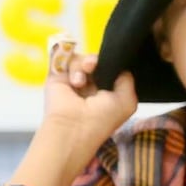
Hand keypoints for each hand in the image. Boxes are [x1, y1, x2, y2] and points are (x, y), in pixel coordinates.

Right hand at [9, 45, 137, 185]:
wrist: (73, 127)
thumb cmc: (102, 119)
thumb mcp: (127, 100)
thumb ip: (127, 78)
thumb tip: (116, 63)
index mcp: (107, 92)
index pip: (112, 69)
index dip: (115, 64)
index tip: (114, 66)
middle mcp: (91, 85)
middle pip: (99, 61)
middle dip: (101, 62)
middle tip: (96, 69)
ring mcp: (74, 79)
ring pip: (84, 59)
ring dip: (86, 65)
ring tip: (82, 81)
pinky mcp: (58, 75)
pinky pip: (68, 57)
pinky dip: (74, 66)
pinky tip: (76, 82)